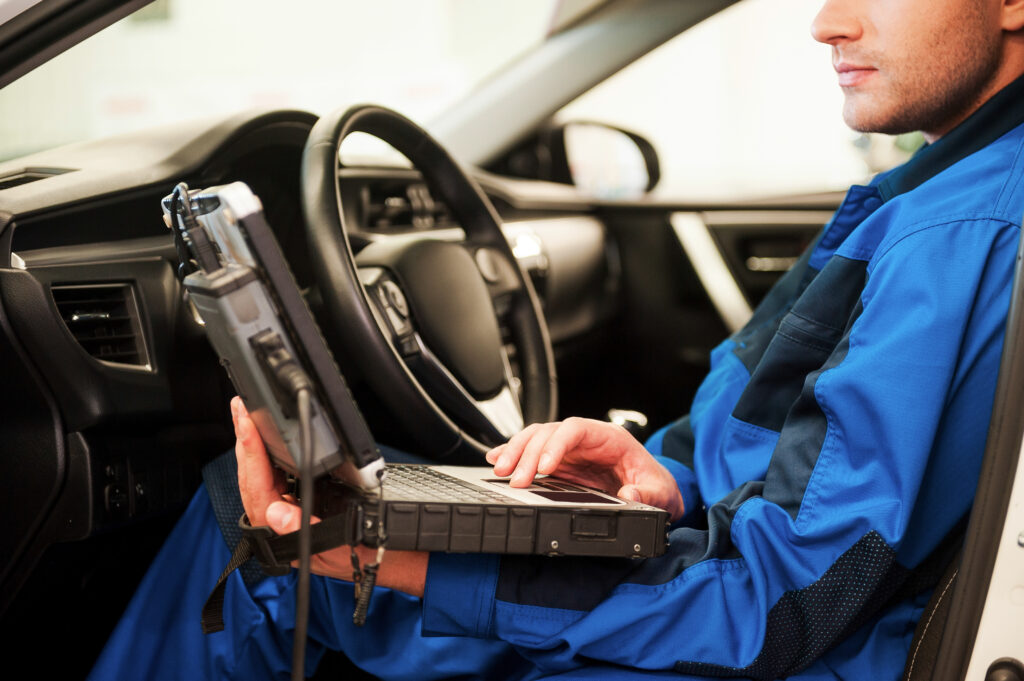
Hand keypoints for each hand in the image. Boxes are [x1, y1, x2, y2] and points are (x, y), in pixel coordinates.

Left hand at [230, 397, 426, 595]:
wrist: (383, 557)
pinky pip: (272, 475)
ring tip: (246, 414)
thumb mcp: (338, 545)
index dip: (251, 453)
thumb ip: (305, 531)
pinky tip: (264, 436)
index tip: (247, 424)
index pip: (257, 488)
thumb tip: (276, 513)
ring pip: (258, 474)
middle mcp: (275, 523)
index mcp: (279, 534)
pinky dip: (266, 452)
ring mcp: (282, 512)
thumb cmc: (362, 553)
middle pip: (251, 476)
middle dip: (245, 439)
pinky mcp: (292, 502)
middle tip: (240, 407)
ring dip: (252, 443)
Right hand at [486, 417, 684, 521]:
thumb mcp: (661, 493)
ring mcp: (572, 450)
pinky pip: (533, 452)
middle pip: (549, 433)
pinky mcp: (562, 463)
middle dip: (528, 453)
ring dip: (516, 452)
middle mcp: (586, 439)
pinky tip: (496, 460)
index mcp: (610, 438)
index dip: (557, 444)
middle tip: (516, 479)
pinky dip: (515, 454)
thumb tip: (629, 495)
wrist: (654, 493)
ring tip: (500, 470)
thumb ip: (648, 494)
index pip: (576, 429)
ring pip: (536, 439)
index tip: (544, 466)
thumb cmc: (657, 486)